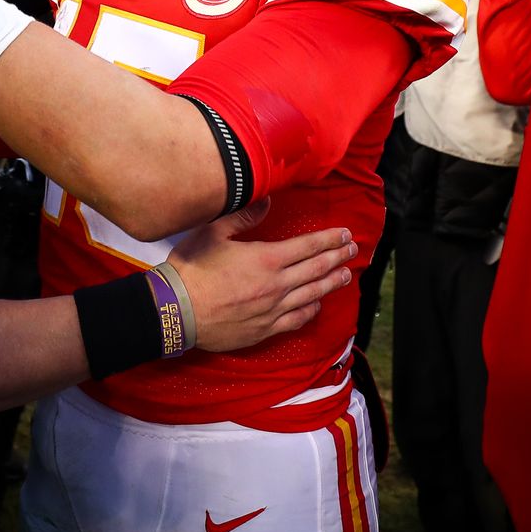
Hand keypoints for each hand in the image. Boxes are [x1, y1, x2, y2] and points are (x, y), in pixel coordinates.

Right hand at [165, 200, 357, 352]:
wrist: (177, 312)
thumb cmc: (191, 269)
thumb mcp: (212, 233)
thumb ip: (243, 217)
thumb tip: (266, 202)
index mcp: (266, 258)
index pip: (308, 246)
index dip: (329, 239)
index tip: (345, 234)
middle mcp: (276, 285)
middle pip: (316, 269)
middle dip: (337, 257)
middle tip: (352, 250)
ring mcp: (272, 309)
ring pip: (312, 294)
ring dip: (331, 283)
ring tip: (345, 275)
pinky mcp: (264, 328)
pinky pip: (297, 319)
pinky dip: (311, 310)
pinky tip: (317, 304)